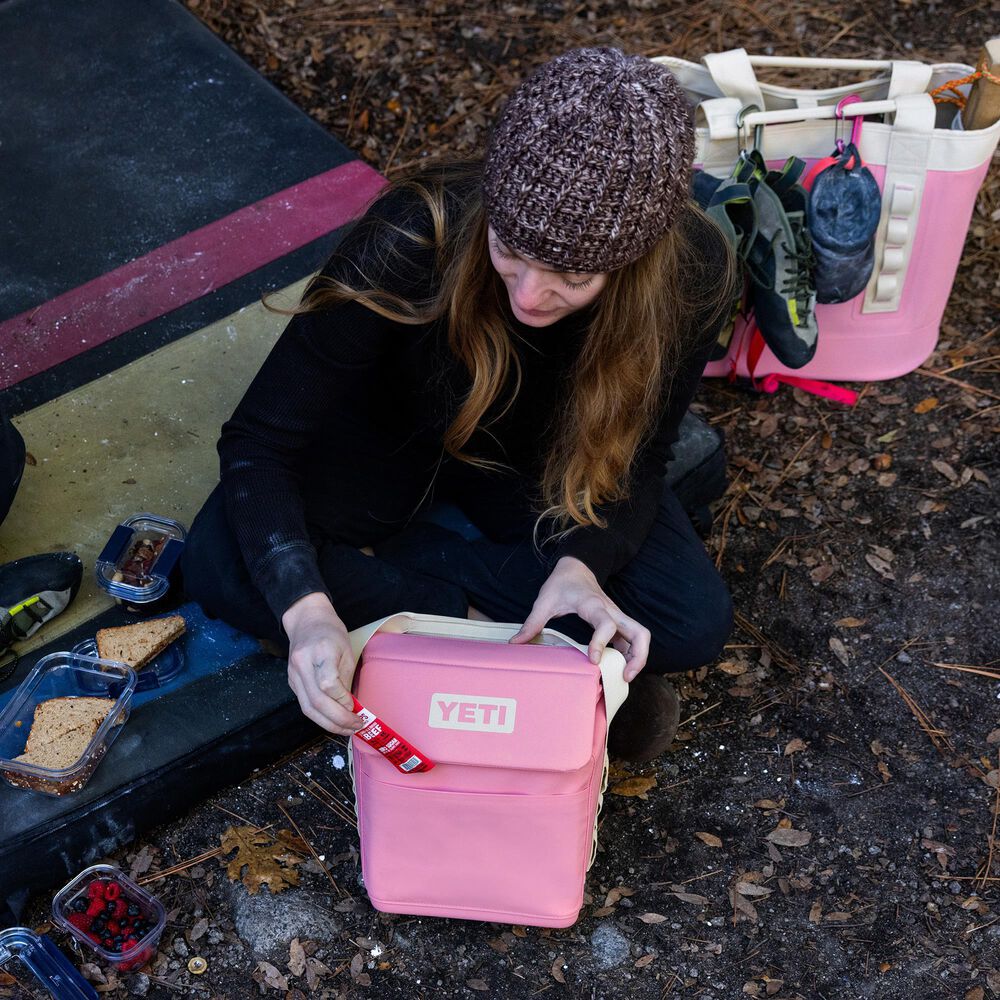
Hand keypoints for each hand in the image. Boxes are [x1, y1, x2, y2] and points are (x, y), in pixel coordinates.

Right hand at [282, 592, 361, 735]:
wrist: (307, 620)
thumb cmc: (331, 633)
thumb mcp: (346, 650)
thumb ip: (346, 678)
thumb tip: (352, 706)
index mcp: (319, 652)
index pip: (328, 684)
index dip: (342, 701)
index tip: (356, 707)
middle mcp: (302, 665)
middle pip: (316, 702)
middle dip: (338, 720)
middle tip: (356, 726)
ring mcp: (293, 675)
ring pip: (308, 708)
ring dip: (328, 723)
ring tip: (347, 729)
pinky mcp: (291, 682)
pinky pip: (305, 704)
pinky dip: (320, 716)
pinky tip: (333, 720)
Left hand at [509, 556, 649, 680]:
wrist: (577, 568)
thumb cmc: (562, 583)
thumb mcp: (545, 600)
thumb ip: (533, 622)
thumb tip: (516, 643)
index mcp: (593, 605)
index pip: (605, 624)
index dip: (601, 643)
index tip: (593, 661)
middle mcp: (611, 611)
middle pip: (639, 632)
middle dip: (637, 657)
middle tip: (624, 676)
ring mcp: (617, 617)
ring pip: (640, 636)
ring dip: (638, 658)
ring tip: (623, 677)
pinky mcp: (617, 623)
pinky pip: (631, 639)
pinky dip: (631, 654)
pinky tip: (617, 668)